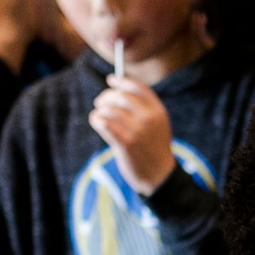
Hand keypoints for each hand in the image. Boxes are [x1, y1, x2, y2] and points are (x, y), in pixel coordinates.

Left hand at [92, 75, 176, 192]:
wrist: (158, 174)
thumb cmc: (152, 147)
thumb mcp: (157, 124)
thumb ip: (144, 108)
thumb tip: (118, 88)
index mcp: (158, 111)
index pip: (138, 87)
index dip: (122, 81)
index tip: (111, 80)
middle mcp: (149, 119)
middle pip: (121, 96)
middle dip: (107, 96)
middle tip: (100, 102)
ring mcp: (138, 131)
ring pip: (110, 110)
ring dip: (100, 110)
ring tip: (99, 116)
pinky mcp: (126, 143)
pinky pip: (104, 123)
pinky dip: (97, 119)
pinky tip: (96, 121)